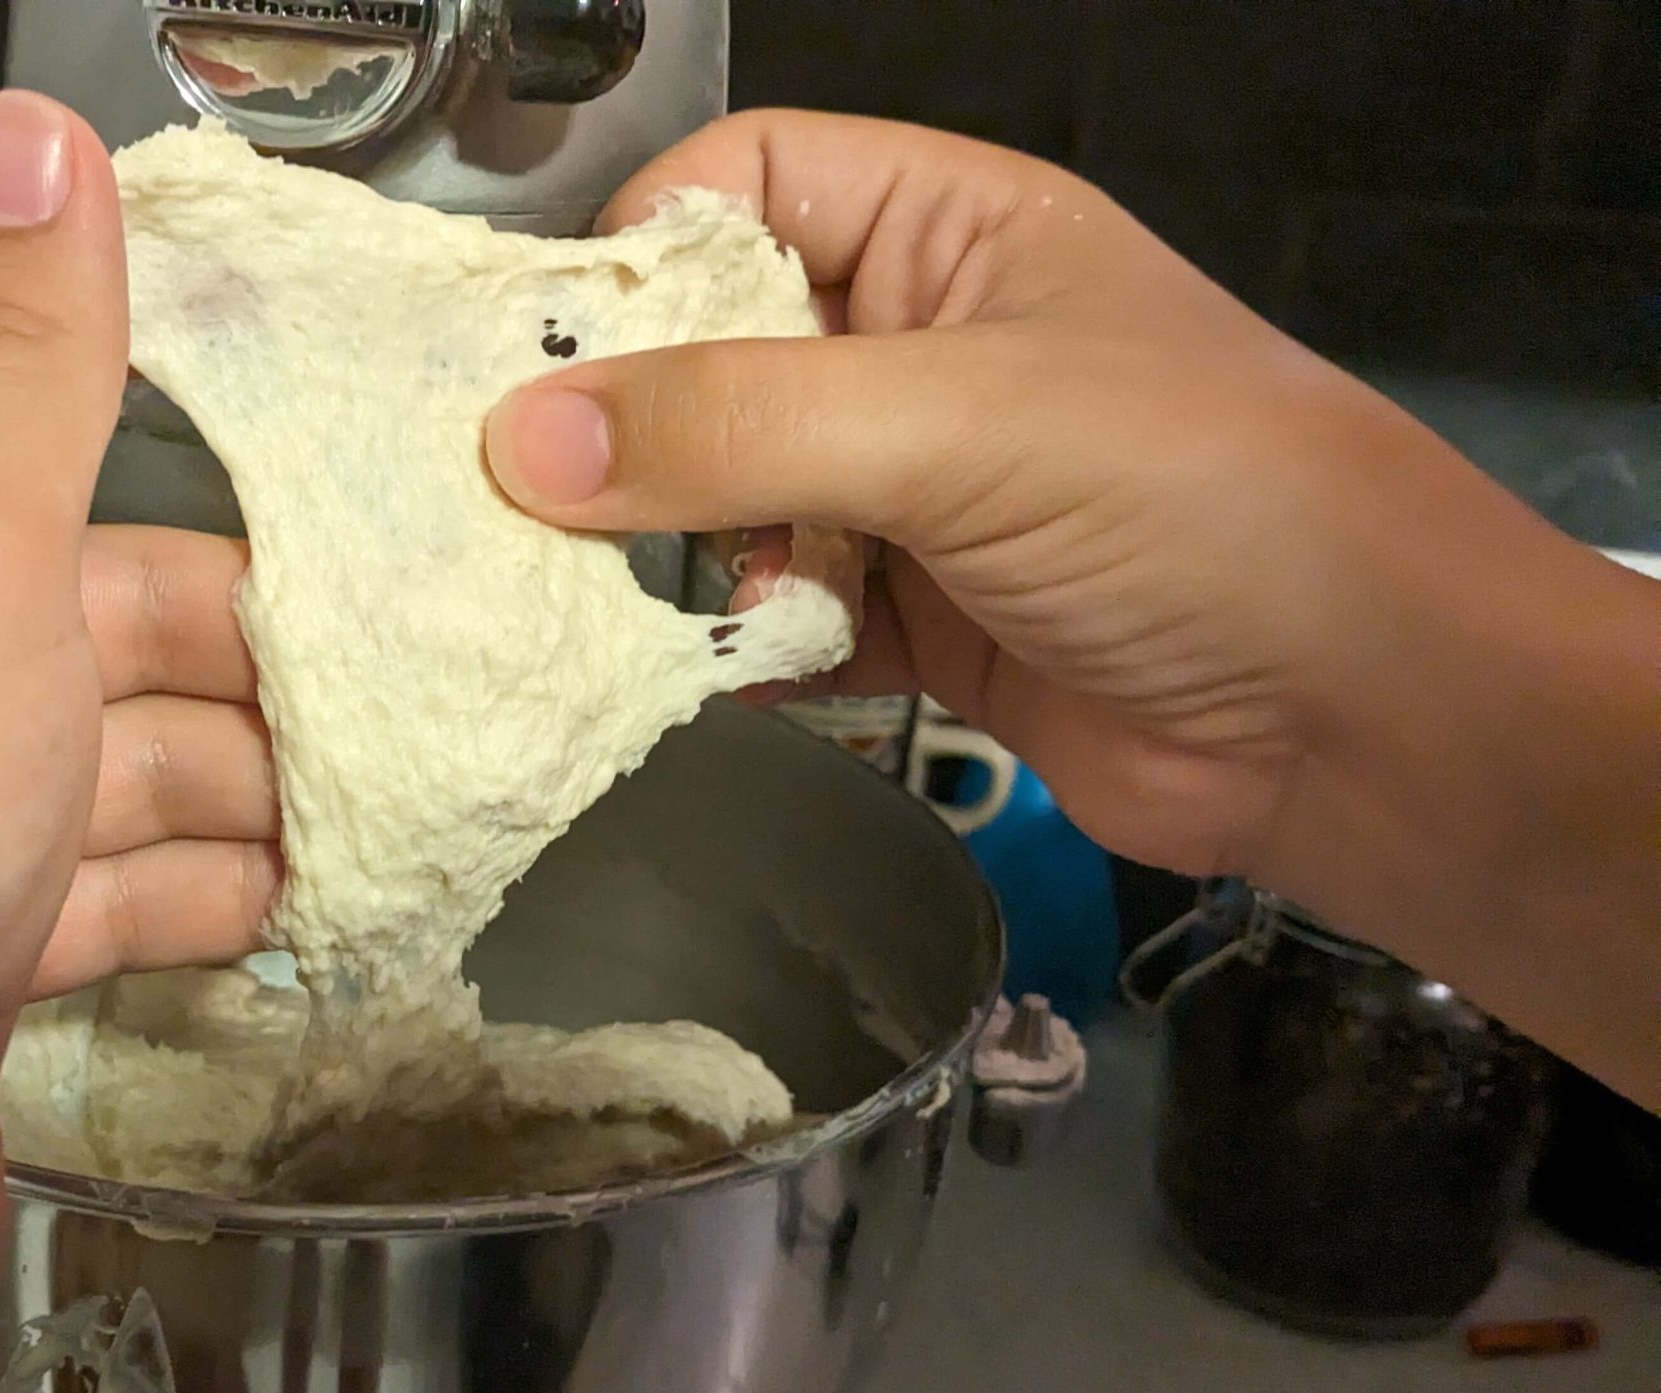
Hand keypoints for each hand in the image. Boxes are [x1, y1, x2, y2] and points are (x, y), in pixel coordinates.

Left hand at [0, 93, 276, 1392]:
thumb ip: (15, 345)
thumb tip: (26, 117)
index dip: (129, 345)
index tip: (302, 360)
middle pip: (76, 576)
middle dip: (226, 620)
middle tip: (392, 642)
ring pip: (105, 738)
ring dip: (236, 764)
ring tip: (379, 788)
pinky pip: (97, 875)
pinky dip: (192, 882)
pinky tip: (303, 896)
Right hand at [483, 110, 1660, 1106]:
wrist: (1363, 723)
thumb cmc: (1196, 507)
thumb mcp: (962, 425)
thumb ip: (736, 426)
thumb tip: (516, 445)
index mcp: (948, 233)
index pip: (742, 183)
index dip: (638, 251)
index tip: (537, 362)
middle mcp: (917, 346)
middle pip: (709, 348)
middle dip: (625, 427)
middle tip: (521, 509)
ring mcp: (912, 491)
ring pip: (726, 494)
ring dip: (670, 553)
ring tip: (599, 609)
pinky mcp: (910, 621)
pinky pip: (771, 614)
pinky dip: (724, 646)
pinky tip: (676, 679)